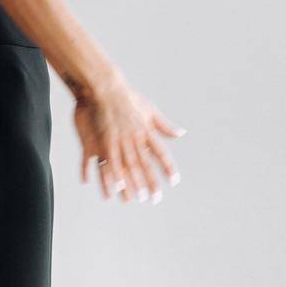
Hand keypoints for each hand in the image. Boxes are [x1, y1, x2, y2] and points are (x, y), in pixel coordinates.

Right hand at [74, 77, 184, 203]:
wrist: (106, 88)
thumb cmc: (129, 98)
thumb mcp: (150, 110)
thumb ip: (165, 125)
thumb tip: (181, 133)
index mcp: (146, 130)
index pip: (161, 152)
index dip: (168, 167)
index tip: (174, 181)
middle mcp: (134, 137)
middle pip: (144, 164)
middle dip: (150, 182)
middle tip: (155, 199)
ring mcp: (119, 139)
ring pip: (128, 166)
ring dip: (133, 183)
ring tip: (138, 198)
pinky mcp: (104, 140)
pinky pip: (109, 161)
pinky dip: (113, 173)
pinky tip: (116, 186)